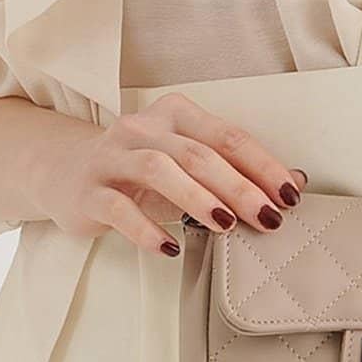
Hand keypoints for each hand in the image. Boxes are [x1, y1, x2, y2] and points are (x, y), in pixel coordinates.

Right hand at [26, 91, 307, 254]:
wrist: (67, 172)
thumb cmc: (142, 171)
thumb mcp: (187, 163)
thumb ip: (234, 170)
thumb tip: (294, 183)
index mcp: (175, 113)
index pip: (228, 136)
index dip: (262, 164)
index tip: (290, 195)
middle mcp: (143, 127)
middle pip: (198, 153)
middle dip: (238, 186)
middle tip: (268, 217)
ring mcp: (113, 157)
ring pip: (159, 170)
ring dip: (197, 198)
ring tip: (226, 225)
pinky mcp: (89, 191)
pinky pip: (119, 208)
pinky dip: (147, 229)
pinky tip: (170, 248)